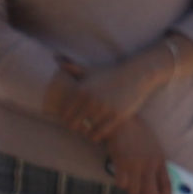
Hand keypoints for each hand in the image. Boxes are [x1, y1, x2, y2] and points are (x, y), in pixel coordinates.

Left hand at [46, 52, 164, 141]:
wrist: (136, 75)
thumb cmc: (110, 74)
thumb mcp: (91, 70)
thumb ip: (72, 67)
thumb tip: (56, 57)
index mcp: (81, 90)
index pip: (65, 115)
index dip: (67, 121)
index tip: (72, 121)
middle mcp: (91, 100)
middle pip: (74, 125)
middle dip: (76, 128)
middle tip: (80, 128)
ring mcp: (105, 109)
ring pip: (87, 131)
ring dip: (86, 133)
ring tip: (89, 131)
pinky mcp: (117, 116)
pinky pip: (100, 133)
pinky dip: (96, 136)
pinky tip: (98, 133)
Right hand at [101, 114, 170, 193]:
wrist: (123, 121)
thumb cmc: (138, 134)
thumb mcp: (154, 148)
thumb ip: (156, 164)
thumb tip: (154, 184)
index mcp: (160, 160)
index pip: (166, 185)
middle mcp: (150, 164)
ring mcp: (136, 164)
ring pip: (134, 191)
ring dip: (130, 188)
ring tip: (129, 178)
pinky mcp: (122, 163)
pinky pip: (121, 184)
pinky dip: (120, 182)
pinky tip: (120, 173)